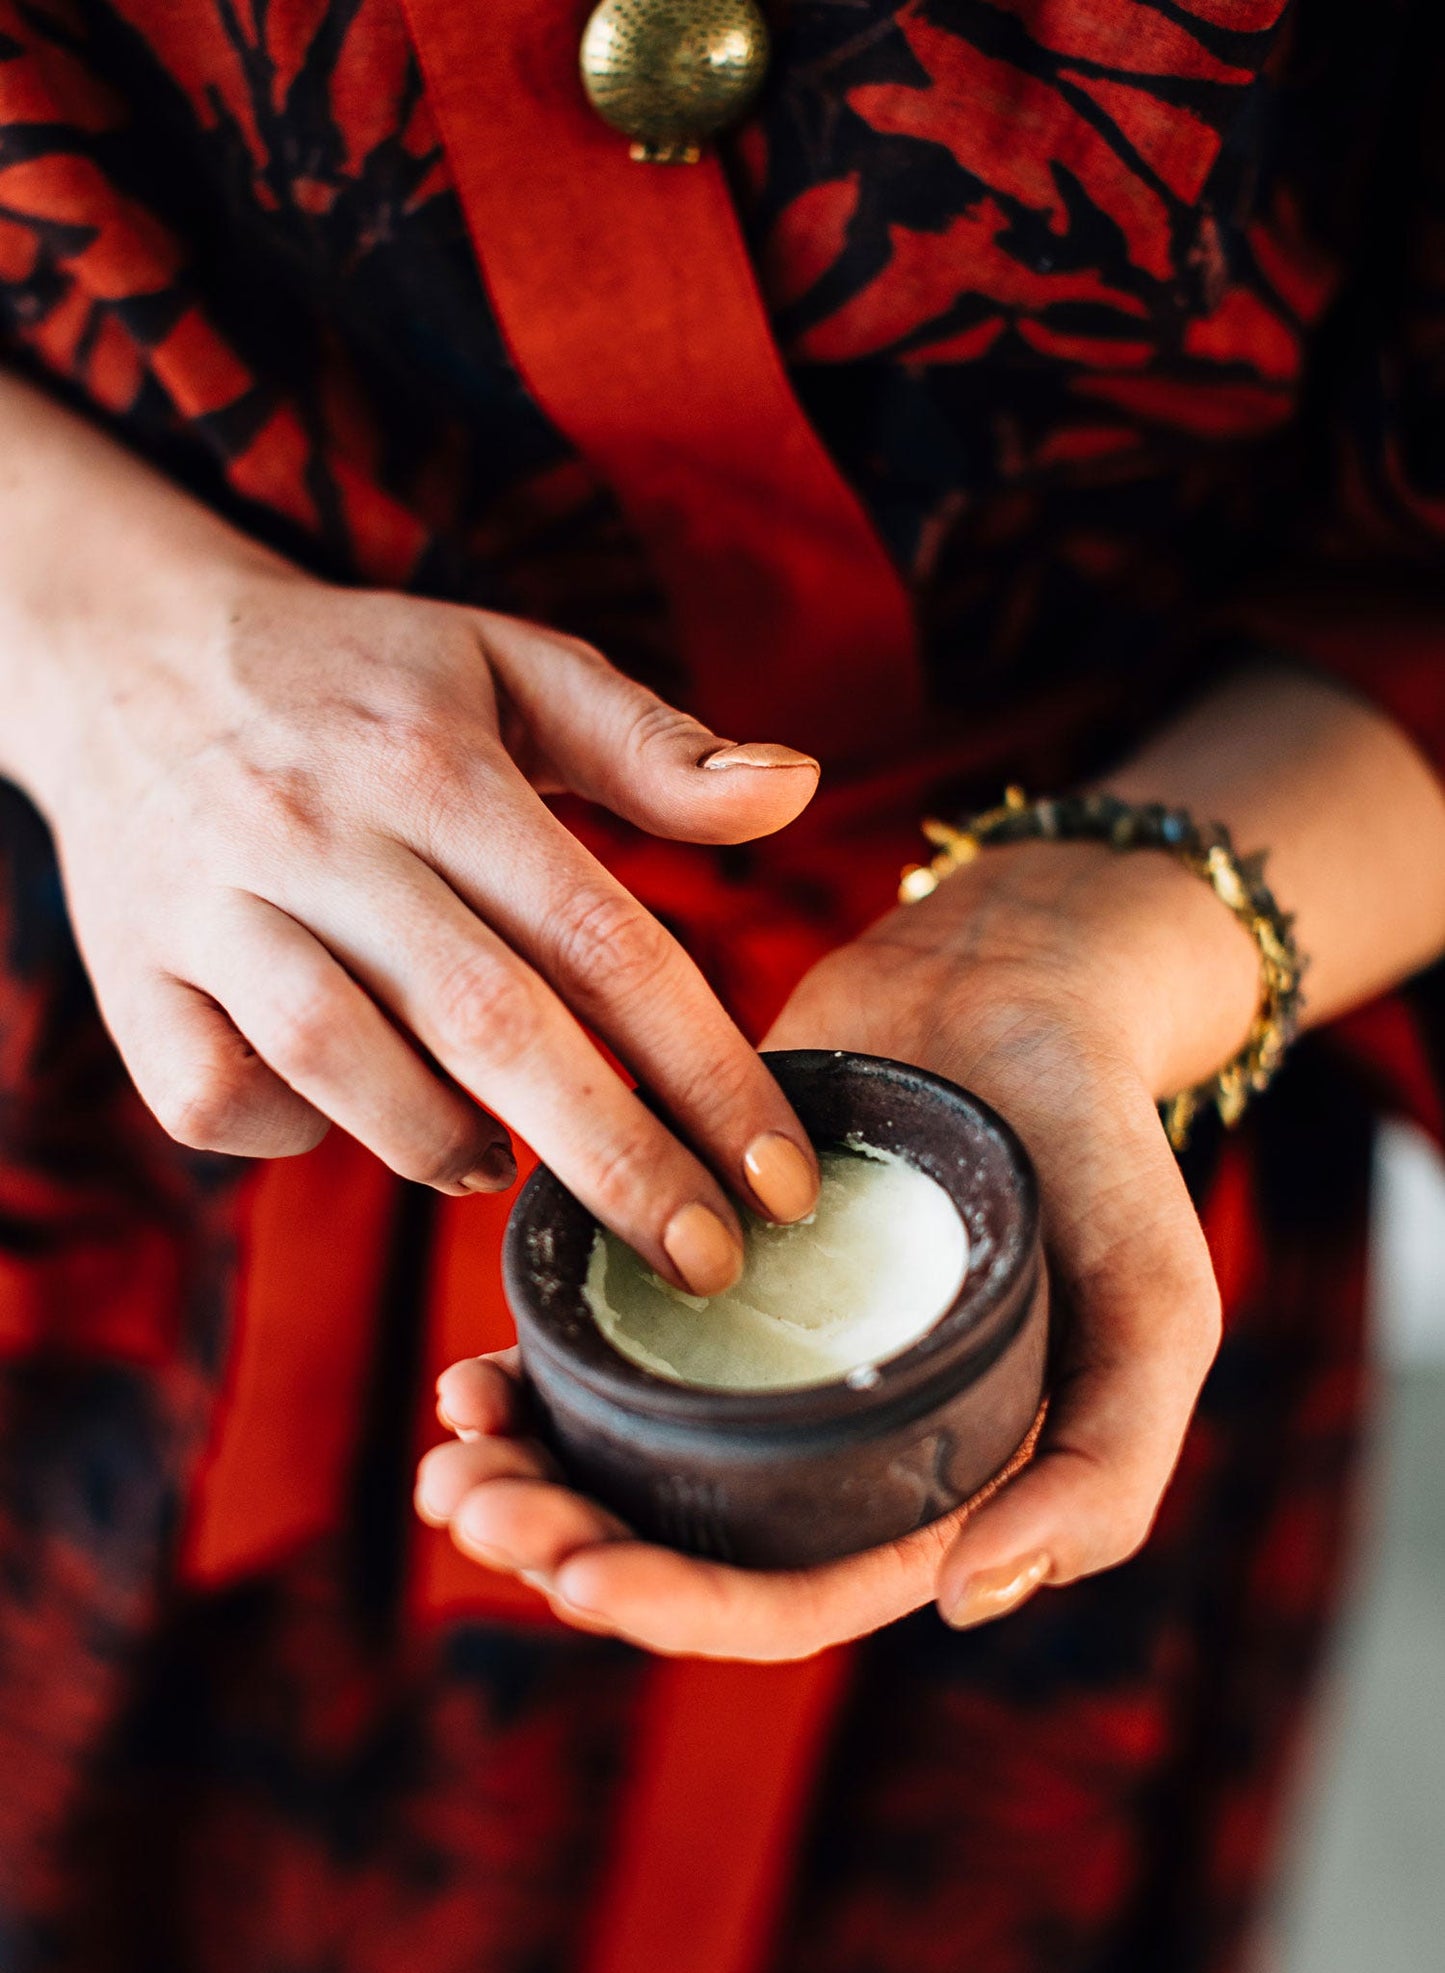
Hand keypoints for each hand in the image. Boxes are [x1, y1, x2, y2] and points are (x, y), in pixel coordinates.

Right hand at [20, 539, 824, 1289]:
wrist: (129, 653)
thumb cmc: (360, 682)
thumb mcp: (506, 666)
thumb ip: (649, 744)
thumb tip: (794, 790)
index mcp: (437, 763)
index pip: (601, 937)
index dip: (705, 1069)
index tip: (780, 1178)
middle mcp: (322, 830)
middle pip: (490, 1023)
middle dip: (615, 1161)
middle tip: (703, 1264)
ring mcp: (213, 906)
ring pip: (340, 1064)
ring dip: (442, 1146)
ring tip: (501, 1175)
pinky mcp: (130, 973)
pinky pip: (213, 1096)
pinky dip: (290, 1135)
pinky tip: (354, 1117)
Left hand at [419, 835, 1259, 1657]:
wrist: (1020, 980)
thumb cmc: (1101, 1150)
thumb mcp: (1156, 1312)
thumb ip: (1105, 1468)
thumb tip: (968, 1600)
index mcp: (922, 1488)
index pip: (792, 1597)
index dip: (681, 1610)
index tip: (578, 1579)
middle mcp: (822, 1446)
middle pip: (678, 1540)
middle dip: (566, 1545)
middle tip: (473, 1511)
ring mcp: (751, 1360)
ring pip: (619, 1459)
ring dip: (527, 1476)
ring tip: (450, 1456)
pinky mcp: (692, 1268)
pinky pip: (598, 1348)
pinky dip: (530, 1376)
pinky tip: (470, 1375)